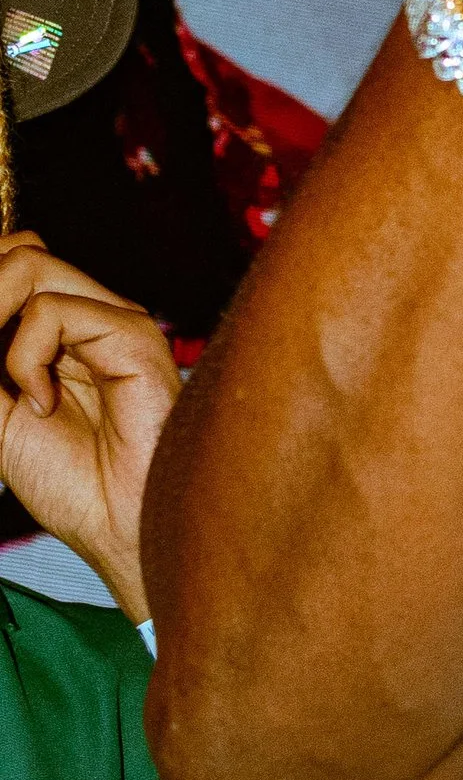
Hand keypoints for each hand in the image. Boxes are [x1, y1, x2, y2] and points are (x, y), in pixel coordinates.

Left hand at [0, 232, 183, 618]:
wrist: (121, 527)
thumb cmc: (70, 482)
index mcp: (61, 329)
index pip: (14, 258)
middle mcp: (90, 315)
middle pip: (17, 252)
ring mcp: (114, 320)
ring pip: (27, 263)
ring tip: (9, 389)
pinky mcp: (134, 335)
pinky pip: (52, 310)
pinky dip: (26, 359)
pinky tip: (42, 404)